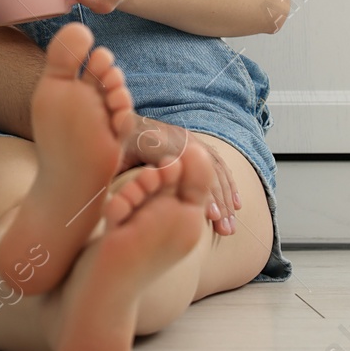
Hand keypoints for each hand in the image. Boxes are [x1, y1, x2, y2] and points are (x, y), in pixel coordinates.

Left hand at [118, 118, 240, 236]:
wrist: (127, 120)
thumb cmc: (118, 143)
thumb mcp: (114, 153)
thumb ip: (115, 168)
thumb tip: (116, 195)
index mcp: (160, 142)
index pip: (187, 170)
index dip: (199, 191)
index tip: (208, 216)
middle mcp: (181, 139)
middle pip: (207, 172)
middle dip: (218, 202)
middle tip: (224, 230)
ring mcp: (192, 142)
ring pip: (216, 172)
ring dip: (226, 200)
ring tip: (229, 229)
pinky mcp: (198, 146)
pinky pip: (219, 166)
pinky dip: (229, 186)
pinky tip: (236, 206)